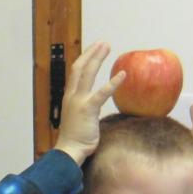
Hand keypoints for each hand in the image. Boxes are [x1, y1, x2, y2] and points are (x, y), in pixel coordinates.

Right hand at [53, 41, 123, 165]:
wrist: (69, 151)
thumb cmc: (76, 139)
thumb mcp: (79, 119)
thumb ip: (86, 109)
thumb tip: (95, 107)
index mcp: (69, 97)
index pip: (75, 73)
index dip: (84, 59)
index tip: (94, 50)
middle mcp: (72, 95)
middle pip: (80, 67)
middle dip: (91, 53)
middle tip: (103, 43)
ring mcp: (78, 101)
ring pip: (87, 73)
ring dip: (97, 58)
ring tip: (107, 47)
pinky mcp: (88, 109)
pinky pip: (101, 93)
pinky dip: (112, 82)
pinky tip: (123, 74)